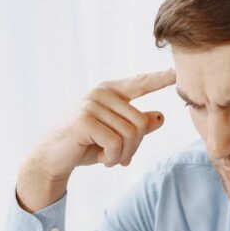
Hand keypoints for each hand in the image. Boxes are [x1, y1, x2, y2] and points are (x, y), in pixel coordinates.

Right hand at [17, 70, 175, 211]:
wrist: (51, 157)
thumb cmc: (83, 145)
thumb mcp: (114, 136)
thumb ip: (136, 126)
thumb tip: (161, 116)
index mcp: (110, 92)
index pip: (140, 83)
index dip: (160, 78)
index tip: (178, 71)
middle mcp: (102, 93)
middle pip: (140, 122)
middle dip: (134, 147)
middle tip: (121, 159)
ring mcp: (92, 104)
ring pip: (130, 135)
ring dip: (123, 155)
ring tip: (109, 159)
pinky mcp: (85, 120)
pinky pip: (116, 143)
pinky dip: (113, 158)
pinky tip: (102, 159)